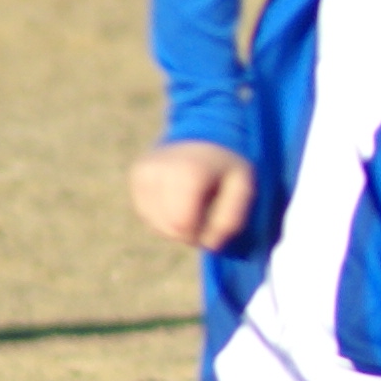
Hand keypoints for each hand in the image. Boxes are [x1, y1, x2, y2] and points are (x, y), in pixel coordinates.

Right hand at [131, 140, 256, 250]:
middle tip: (208, 210)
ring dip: (178, 224)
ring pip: (156, 225)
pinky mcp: (136, 175)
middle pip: (169, 228)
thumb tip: (210, 244)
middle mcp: (158, 170)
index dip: (202, 232)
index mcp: (187, 173)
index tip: (216, 217)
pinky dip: (166, 216)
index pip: (183, 226)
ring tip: (196, 201)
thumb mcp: (244, 189)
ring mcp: (143, 172)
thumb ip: (231, 220)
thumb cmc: (229, 166)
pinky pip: (148, 215)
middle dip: (191, 230)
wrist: (208, 135)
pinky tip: (181, 198)